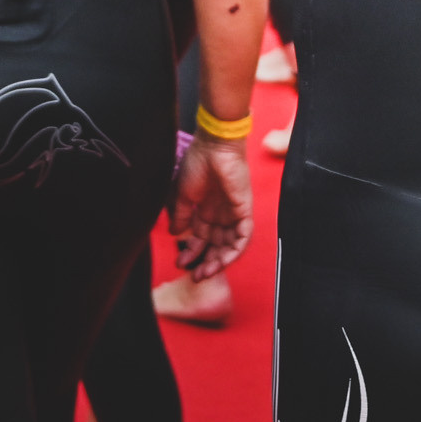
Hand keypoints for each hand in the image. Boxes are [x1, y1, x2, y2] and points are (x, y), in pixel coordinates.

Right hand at [170, 135, 252, 278]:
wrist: (213, 146)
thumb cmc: (197, 163)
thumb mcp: (183, 195)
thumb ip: (181, 216)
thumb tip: (176, 235)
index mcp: (205, 210)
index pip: (201, 239)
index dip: (191, 253)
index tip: (180, 264)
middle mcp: (220, 214)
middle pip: (216, 246)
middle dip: (205, 262)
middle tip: (194, 275)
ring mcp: (233, 213)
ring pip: (230, 246)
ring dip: (219, 261)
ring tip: (205, 272)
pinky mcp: (244, 210)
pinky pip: (243, 237)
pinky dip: (234, 251)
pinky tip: (222, 262)